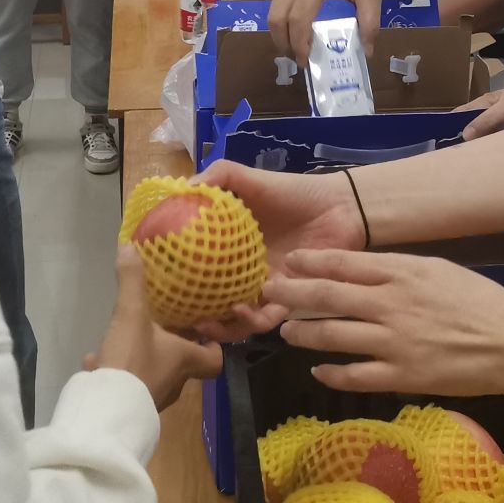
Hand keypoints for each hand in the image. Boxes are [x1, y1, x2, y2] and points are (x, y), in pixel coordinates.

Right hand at [89, 243, 222, 409]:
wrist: (105, 410)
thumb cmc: (132, 360)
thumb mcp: (131, 314)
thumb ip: (132, 281)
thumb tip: (129, 247)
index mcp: (185, 360)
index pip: (214, 360)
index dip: (213, 346)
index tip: (204, 331)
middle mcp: (174, 381)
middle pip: (182, 364)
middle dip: (171, 346)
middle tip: (159, 326)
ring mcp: (152, 397)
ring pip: (153, 373)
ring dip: (141, 358)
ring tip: (122, 340)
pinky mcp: (129, 406)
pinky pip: (127, 385)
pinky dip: (116, 373)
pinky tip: (96, 361)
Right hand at [189, 161, 365, 340]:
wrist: (341, 206)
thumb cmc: (295, 192)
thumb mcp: (252, 179)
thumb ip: (220, 177)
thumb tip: (183, 188)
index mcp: (233, 247)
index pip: (201, 270)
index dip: (183, 280)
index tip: (163, 284)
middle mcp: (246, 271)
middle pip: (217, 302)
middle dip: (199, 316)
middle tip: (184, 317)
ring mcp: (267, 286)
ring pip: (240, 318)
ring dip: (223, 325)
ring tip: (209, 321)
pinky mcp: (291, 297)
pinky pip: (269, 316)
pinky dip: (254, 318)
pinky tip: (243, 308)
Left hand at [267, 249, 503, 396]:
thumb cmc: (477, 301)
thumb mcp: (436, 270)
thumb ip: (397, 270)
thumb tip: (360, 270)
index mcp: (402, 273)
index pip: (343, 264)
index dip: (310, 262)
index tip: (288, 262)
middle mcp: (391, 304)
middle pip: (328, 296)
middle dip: (292, 293)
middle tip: (268, 292)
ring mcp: (393, 342)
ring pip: (333, 335)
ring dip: (304, 332)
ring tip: (286, 330)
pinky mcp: (401, 376)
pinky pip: (355, 375)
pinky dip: (331, 372)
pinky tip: (318, 370)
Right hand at [268, 0, 382, 55]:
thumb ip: (370, 22)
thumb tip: (366, 52)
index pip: (299, 18)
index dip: (299, 43)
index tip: (306, 62)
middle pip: (278, 18)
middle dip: (285, 44)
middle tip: (299, 60)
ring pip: (272, 12)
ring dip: (280, 35)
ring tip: (296, 49)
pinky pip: (275, 4)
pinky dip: (281, 22)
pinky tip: (295, 31)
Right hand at [460, 78, 503, 138]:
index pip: (498, 109)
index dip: (481, 123)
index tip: (465, 137)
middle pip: (490, 100)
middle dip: (468, 112)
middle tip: (447, 126)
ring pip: (496, 100)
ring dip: (478, 112)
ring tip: (457, 126)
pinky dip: (491, 113)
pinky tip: (485, 126)